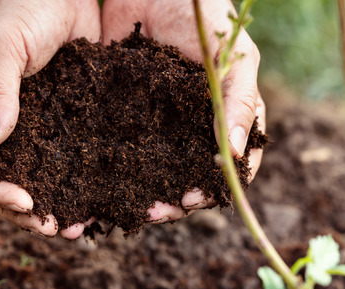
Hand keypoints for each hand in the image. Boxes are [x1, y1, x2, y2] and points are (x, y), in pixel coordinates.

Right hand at [0, 0, 100, 238]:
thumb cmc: (23, 6)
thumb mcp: (4, 45)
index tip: (23, 202)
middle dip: (24, 209)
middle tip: (54, 229)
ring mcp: (27, 127)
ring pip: (33, 176)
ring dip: (52, 204)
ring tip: (77, 227)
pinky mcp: (60, 124)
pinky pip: (65, 160)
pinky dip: (76, 183)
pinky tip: (97, 203)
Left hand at [101, 0, 264, 222]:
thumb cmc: (207, 16)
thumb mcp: (235, 58)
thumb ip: (241, 102)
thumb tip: (238, 155)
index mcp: (227, 118)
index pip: (231, 165)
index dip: (216, 188)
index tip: (195, 199)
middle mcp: (194, 127)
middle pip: (191, 177)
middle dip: (177, 201)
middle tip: (156, 212)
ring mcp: (160, 122)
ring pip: (157, 169)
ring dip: (147, 193)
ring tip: (131, 209)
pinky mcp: (126, 112)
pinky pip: (123, 146)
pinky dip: (116, 170)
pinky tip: (103, 186)